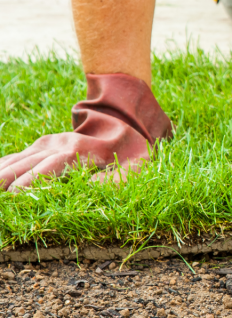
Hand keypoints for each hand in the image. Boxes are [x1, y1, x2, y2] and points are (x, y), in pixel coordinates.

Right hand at [0, 74, 172, 190]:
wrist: (125, 121)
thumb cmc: (131, 152)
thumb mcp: (133, 168)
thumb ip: (112, 182)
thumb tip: (87, 192)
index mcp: (79, 151)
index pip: (50, 167)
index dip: (33, 181)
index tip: (16, 196)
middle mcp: (58, 144)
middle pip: (27, 164)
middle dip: (8, 180)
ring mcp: (48, 143)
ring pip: (18, 159)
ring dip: (2, 173)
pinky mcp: (42, 146)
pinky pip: (17, 156)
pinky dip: (3, 165)